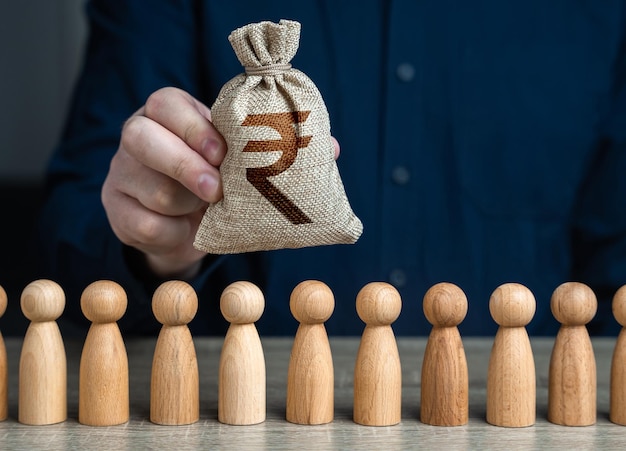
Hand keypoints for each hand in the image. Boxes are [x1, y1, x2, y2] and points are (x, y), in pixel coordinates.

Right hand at [101, 87, 225, 278]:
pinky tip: (183, 227)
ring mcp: (119, 173)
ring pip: (156, 191)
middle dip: (186, 167)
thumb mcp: (221, 156)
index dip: (194, 129)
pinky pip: (149, 225)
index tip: (221, 154)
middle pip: (143, 139)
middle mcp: (134, 136)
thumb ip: (227, 147)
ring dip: (189, 204)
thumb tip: (248, 155)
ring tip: (202, 207)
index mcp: (162, 112)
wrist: (188, 224)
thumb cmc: (211, 176)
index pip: (165, 104)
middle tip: (216, 190)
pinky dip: (176, 231)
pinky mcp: (116, 211)